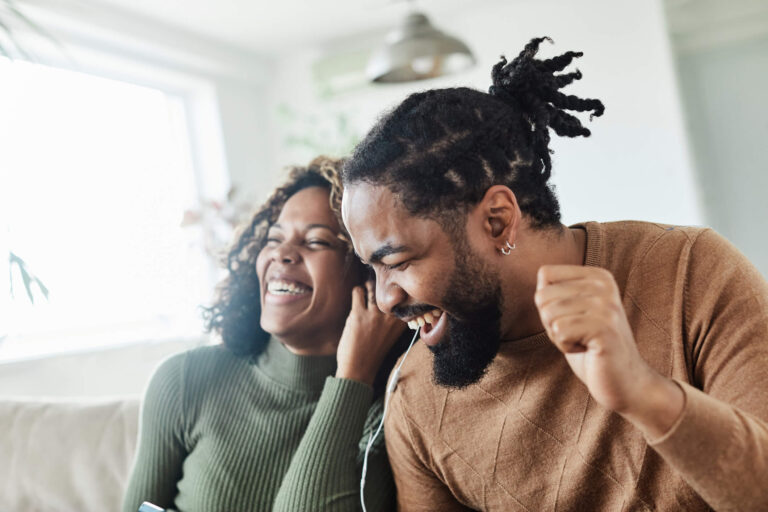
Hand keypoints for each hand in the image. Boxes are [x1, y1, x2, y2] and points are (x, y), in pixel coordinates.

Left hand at [336, 281, 405, 386]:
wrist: (358, 370)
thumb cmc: (374, 353)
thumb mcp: (391, 335)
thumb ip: (393, 319)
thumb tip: (392, 298)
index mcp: (402, 323)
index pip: (405, 297)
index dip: (399, 288)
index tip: (395, 284)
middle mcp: (391, 317)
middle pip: (389, 289)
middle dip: (383, 283)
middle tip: (379, 281)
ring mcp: (375, 315)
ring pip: (373, 287)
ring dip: (369, 286)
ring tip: (368, 288)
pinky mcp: (358, 315)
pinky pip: (358, 292)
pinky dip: (357, 292)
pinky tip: (357, 296)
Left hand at [534, 265, 683, 437]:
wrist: (625, 382)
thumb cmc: (591, 348)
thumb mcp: (572, 312)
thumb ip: (556, 292)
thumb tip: (540, 277)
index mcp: (598, 276)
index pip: (545, 275)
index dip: (547, 303)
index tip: (572, 319)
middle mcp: (604, 285)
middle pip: (543, 296)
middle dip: (551, 322)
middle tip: (578, 334)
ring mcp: (606, 305)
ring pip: (549, 314)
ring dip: (559, 336)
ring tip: (584, 342)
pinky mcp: (604, 327)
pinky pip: (559, 331)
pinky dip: (566, 347)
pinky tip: (588, 350)